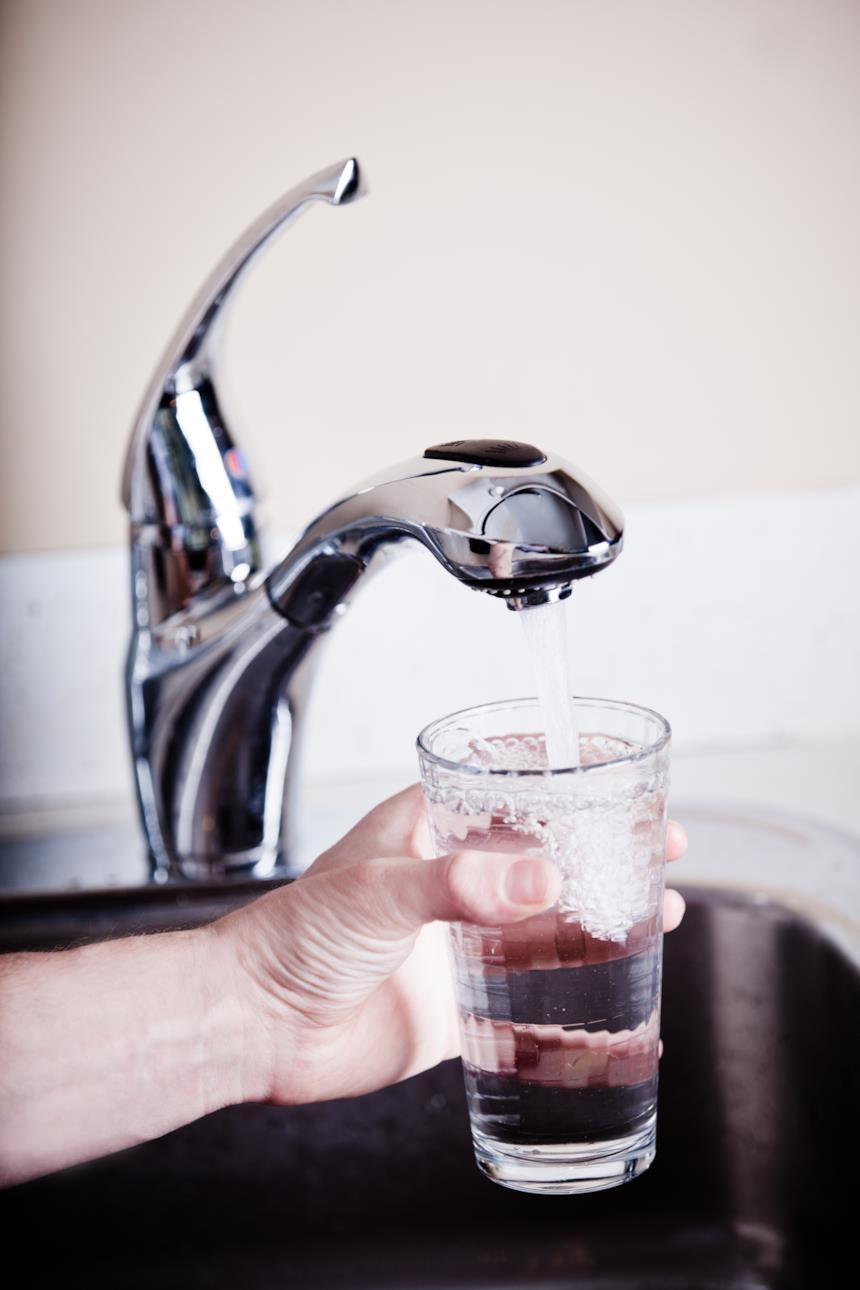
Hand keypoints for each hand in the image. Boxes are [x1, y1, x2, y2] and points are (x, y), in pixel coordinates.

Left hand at [211, 786, 687, 1106]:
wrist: (259, 1026)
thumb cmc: (292, 937)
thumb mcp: (378, 893)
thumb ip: (459, 886)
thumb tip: (543, 879)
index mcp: (427, 830)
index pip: (509, 789)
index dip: (567, 782)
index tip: (620, 778)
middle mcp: (452, 880)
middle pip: (545, 855)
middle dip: (604, 848)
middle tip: (662, 843)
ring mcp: (460, 940)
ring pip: (549, 921)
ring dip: (604, 913)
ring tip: (662, 906)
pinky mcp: (463, 1000)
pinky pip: (533, 995)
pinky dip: (579, 993)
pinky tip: (621, 991)